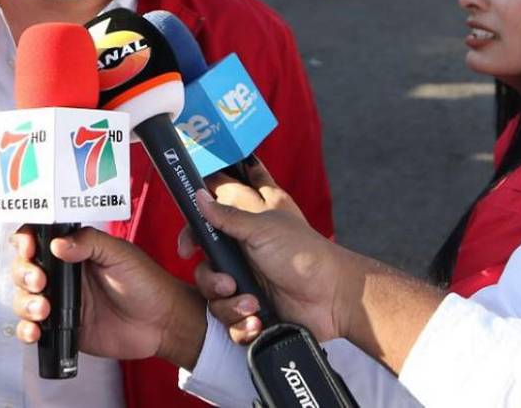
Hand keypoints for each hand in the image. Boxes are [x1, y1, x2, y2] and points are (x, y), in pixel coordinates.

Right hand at [10, 225, 206, 369]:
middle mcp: (62, 275)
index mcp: (74, 250)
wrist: (161, 322)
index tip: (29, 249)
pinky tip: (36, 331)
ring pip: (24, 298)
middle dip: (24, 274)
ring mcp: (60, 302)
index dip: (25, 241)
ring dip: (24, 303)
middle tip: (40, 282)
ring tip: (44, 309)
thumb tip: (57, 244)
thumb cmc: (145, 282)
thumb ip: (90, 242)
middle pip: (24, 269)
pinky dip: (27, 330)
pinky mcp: (63, 329)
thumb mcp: (120, 254)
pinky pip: (34, 329)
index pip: (38, 239)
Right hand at [186, 160, 350, 344]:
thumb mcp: (263, 229)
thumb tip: (198, 195)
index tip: (187, 248)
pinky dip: (242, 324)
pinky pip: (230, 323)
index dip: (193, 233)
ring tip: (253, 304)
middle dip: (210, 279)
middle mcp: (242, 256)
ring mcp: (247, 285)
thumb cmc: (303, 254)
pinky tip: (258, 320)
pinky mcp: (252, 312)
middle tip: (227, 282)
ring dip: (229, 304)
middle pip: (204, 267)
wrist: (333, 298)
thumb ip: (228, 215)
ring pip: (214, 298)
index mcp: (245, 227)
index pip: (206, 224)